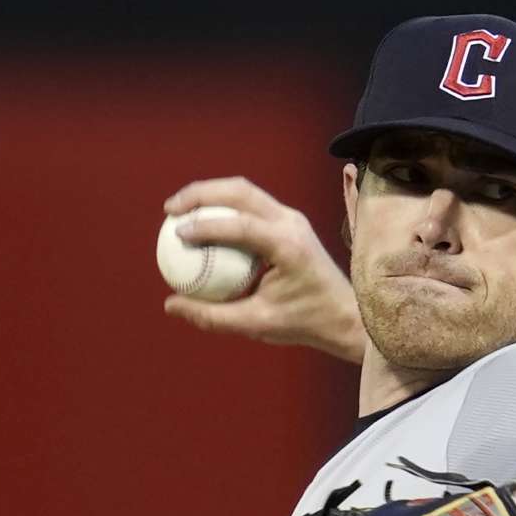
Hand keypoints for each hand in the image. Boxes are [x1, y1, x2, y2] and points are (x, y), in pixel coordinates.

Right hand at [161, 177, 365, 363]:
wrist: (344, 314)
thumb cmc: (305, 321)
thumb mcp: (257, 323)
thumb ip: (212, 315)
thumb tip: (171, 305)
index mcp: (288, 246)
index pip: (241, 225)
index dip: (206, 224)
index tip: (177, 232)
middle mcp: (292, 224)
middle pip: (240, 192)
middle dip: (201, 193)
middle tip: (170, 210)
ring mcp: (293, 219)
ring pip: (246, 191)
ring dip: (211, 194)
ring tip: (180, 209)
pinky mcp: (290, 222)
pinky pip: (252, 204)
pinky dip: (224, 206)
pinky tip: (202, 221)